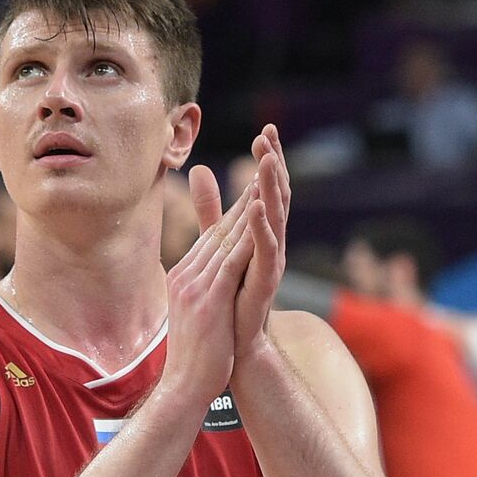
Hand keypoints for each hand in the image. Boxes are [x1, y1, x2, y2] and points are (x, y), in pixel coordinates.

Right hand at [160, 173, 259, 408]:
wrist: (184, 387)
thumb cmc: (194, 356)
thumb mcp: (195, 313)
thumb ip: (203, 285)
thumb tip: (206, 274)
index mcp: (182, 276)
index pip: (211, 236)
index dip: (234, 208)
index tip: (254, 184)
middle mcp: (185, 275)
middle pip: (218, 230)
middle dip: (244, 197)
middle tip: (265, 166)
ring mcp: (195, 286)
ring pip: (226, 239)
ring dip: (248, 207)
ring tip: (266, 179)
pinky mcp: (209, 299)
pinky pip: (231, 261)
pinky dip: (246, 237)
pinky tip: (261, 218)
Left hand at [192, 125, 289, 367]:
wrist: (230, 346)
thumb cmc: (227, 297)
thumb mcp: (215, 243)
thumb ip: (210, 209)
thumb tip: (200, 170)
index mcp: (260, 234)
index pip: (266, 189)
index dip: (268, 161)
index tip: (265, 129)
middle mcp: (270, 245)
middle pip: (275, 197)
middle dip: (273, 165)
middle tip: (269, 134)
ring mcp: (269, 263)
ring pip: (274, 219)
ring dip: (270, 189)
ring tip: (266, 161)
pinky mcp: (262, 283)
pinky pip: (264, 251)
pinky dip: (260, 227)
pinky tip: (253, 206)